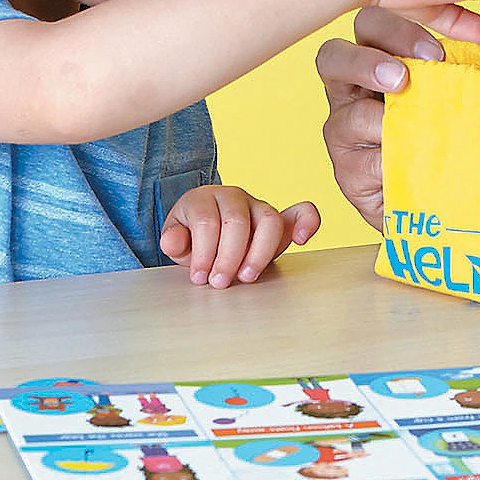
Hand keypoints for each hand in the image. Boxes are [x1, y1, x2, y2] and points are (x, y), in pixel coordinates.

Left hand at [159, 185, 320, 287]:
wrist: (208, 231)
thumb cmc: (192, 236)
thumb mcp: (178, 239)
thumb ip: (175, 240)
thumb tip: (172, 242)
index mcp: (204, 198)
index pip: (207, 222)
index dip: (203, 252)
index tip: (199, 277)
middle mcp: (233, 196)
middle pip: (236, 222)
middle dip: (228, 257)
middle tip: (220, 283)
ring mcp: (258, 205)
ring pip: (268, 221)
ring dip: (259, 253)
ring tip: (247, 277)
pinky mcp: (280, 219)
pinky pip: (302, 212)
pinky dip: (307, 223)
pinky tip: (302, 239)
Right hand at [317, 8, 457, 230]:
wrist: (436, 200)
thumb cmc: (446, 137)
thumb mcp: (455, 99)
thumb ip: (465, 72)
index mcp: (375, 59)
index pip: (369, 24)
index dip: (397, 29)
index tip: (439, 52)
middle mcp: (349, 89)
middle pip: (333, 55)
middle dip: (368, 61)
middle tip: (403, 79)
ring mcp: (341, 131)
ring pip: (346, 114)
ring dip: (380, 119)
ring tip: (410, 129)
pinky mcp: (347, 171)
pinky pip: (362, 162)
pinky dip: (388, 162)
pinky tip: (408, 164)